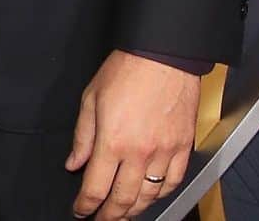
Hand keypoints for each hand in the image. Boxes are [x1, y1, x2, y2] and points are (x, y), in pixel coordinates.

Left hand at [66, 51, 197, 217]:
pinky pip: (173, 182)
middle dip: (109, 216)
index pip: (96, 187)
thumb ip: (82, 135)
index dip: (85, 205)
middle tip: (100, 220)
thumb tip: (74, 162)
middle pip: (123, 200)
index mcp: (113, 140)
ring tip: (123, 214)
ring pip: (150, 196)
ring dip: (134, 210)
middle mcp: (140, 153)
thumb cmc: (127, 69)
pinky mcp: (183, 148)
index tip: (80, 210)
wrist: (164, 55)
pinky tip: (152, 196)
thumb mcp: (91, 97)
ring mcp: (165, 153)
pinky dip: (161, 195)